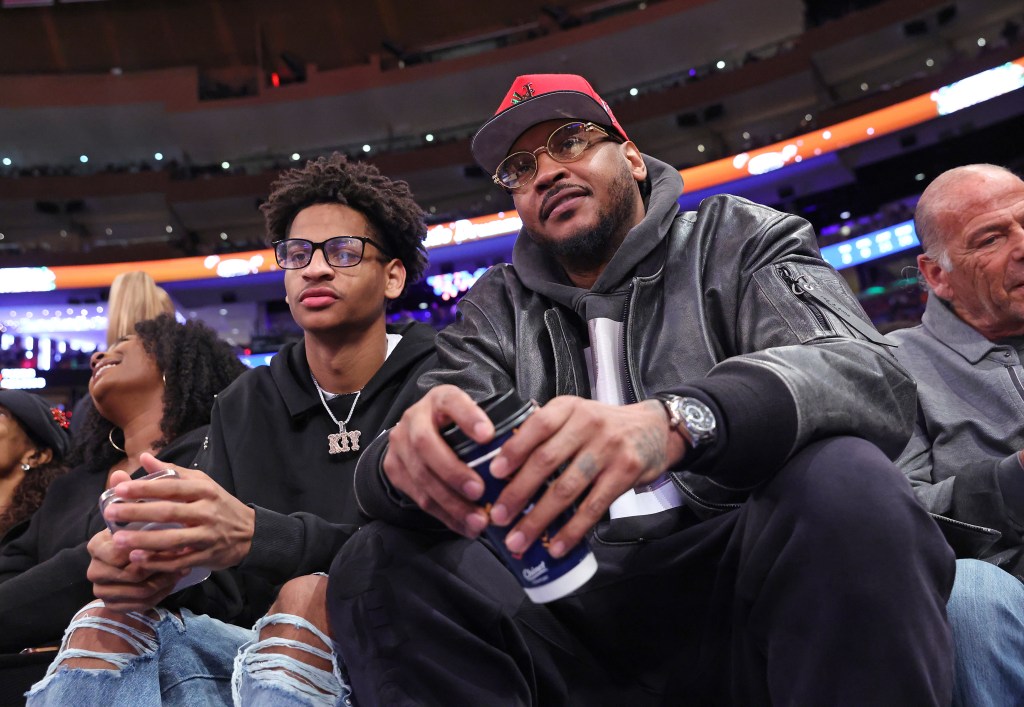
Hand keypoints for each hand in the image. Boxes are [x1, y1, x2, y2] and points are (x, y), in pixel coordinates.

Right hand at [86, 525, 185, 612]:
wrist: (124, 558)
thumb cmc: (134, 535)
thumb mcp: (138, 524)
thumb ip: (146, 524)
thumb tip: (164, 528)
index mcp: (97, 546)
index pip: (119, 553)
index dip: (146, 550)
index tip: (171, 543)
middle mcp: (94, 570)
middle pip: (133, 574)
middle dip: (161, 566)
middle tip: (183, 558)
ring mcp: (101, 590)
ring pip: (140, 591)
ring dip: (165, 581)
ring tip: (182, 569)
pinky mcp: (112, 605)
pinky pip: (141, 604)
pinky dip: (161, 594)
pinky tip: (172, 582)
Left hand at [101, 453, 255, 572]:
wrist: (250, 532)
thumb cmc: (219, 504)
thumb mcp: (202, 483)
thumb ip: (172, 472)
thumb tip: (145, 457)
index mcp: (204, 490)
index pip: (170, 487)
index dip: (144, 488)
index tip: (119, 489)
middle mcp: (206, 511)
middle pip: (168, 512)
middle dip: (137, 513)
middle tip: (110, 514)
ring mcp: (207, 535)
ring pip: (172, 539)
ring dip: (143, 541)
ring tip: (118, 540)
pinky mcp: (206, 555)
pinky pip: (179, 560)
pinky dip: (158, 561)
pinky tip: (138, 559)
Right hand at [383, 384, 494, 535]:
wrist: (414, 433)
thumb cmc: (456, 425)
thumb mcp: (471, 416)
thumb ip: (494, 426)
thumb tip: (532, 441)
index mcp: (440, 400)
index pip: (451, 402)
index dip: (468, 417)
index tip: (488, 435)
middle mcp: (415, 418)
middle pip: (426, 444)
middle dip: (453, 471)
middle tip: (479, 491)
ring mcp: (400, 445)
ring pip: (422, 477)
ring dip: (451, 503)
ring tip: (478, 521)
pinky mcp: (394, 470)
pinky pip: (420, 498)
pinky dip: (446, 515)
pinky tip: (466, 526)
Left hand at [488, 397, 685, 558]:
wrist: (654, 430)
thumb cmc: (604, 427)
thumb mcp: (575, 415)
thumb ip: (546, 433)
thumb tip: (503, 468)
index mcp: (569, 408)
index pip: (538, 425)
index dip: (514, 450)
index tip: (494, 473)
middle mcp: (588, 424)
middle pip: (546, 461)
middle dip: (518, 492)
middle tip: (498, 517)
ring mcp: (608, 449)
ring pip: (566, 489)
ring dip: (539, 519)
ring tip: (519, 539)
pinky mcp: (625, 473)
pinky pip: (593, 507)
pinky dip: (572, 530)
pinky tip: (556, 546)